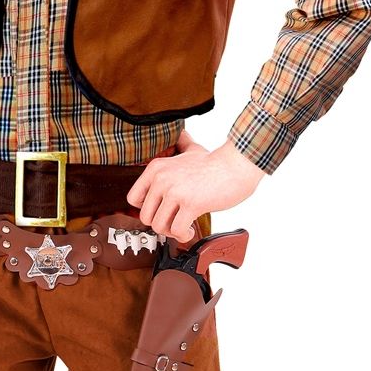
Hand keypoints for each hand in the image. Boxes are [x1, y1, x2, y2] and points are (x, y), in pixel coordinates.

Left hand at [125, 128, 265, 242]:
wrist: (237, 165)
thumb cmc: (216, 162)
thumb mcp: (192, 150)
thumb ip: (182, 144)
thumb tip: (181, 134)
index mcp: (156, 168)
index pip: (133, 198)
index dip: (146, 209)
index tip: (160, 211)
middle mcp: (162, 179)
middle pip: (146, 217)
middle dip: (161, 224)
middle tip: (174, 222)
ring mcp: (175, 191)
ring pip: (159, 227)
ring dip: (171, 232)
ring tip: (183, 227)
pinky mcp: (191, 204)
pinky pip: (177, 230)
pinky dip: (183, 236)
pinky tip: (190, 230)